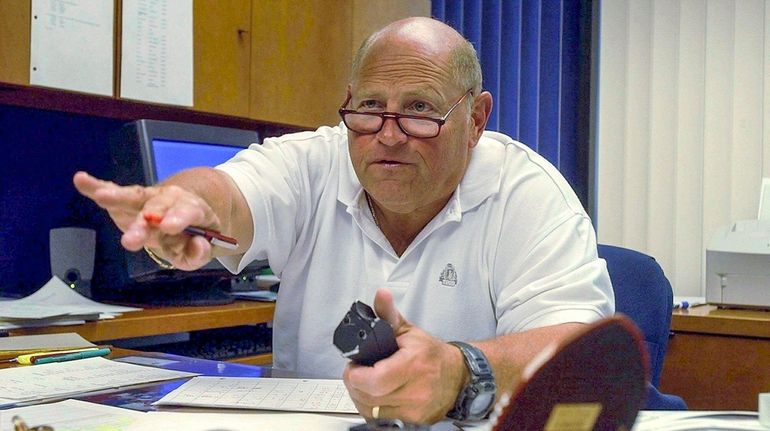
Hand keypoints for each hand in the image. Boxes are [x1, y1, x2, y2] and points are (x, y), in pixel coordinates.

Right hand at [72, 171, 219, 269]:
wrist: (186, 219)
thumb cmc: (191, 238)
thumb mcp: (199, 252)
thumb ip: (198, 252)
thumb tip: (198, 245)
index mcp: (193, 209)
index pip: (189, 211)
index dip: (179, 217)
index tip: (167, 226)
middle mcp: (171, 199)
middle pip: (158, 206)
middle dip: (144, 220)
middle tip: (131, 240)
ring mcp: (149, 198)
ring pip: (135, 196)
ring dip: (118, 197)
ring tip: (101, 196)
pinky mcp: (130, 200)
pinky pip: (113, 191)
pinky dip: (96, 186)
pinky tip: (81, 180)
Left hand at [342, 289, 467, 423]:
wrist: (458, 376)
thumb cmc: (432, 355)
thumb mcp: (409, 331)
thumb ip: (389, 314)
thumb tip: (381, 295)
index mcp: (413, 364)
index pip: (375, 380)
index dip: (356, 374)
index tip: (353, 367)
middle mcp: (416, 391)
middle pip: (368, 397)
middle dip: (355, 384)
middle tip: (358, 373)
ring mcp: (416, 410)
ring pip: (371, 411)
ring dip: (362, 398)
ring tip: (367, 384)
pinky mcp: (415, 423)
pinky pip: (381, 422)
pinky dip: (373, 411)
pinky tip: (377, 398)